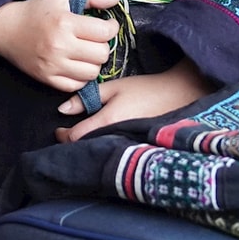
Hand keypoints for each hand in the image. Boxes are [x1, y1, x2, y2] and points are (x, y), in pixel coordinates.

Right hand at [0, 0, 119, 91]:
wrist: (6, 28)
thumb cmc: (37, 11)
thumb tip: (115, 0)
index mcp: (65, 23)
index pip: (105, 32)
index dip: (110, 27)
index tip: (105, 25)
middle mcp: (60, 46)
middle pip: (102, 54)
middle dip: (102, 45)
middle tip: (94, 40)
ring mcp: (53, 65)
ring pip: (93, 73)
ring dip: (93, 63)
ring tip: (85, 53)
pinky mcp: (47, 78)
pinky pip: (76, 85)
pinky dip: (80, 77)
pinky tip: (75, 65)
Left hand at [54, 61, 216, 141]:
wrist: (179, 95)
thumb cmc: (145, 89)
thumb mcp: (114, 88)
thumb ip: (87, 98)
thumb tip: (62, 109)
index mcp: (107, 121)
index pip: (75, 137)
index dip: (63, 136)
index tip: (59, 130)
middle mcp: (116, 137)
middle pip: (86, 148)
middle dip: (74, 144)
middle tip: (68, 134)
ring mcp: (126, 144)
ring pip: (99, 151)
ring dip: (88, 146)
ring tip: (83, 137)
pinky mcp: (135, 146)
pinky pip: (113, 150)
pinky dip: (103, 146)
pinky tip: (102, 140)